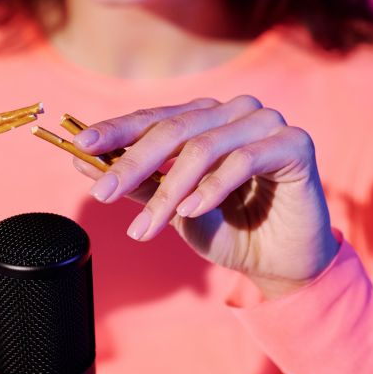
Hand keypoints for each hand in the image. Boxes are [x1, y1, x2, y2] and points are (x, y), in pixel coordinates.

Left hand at [71, 97, 339, 298]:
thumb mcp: (173, 208)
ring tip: (147, 227)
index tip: (79, 145)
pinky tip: (191, 212)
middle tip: (103, 193)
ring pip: (203, 148)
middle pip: (172, 130)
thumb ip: (138, 182)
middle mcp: (233, 111)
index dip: (115, 130)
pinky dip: (210, 188)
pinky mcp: (293, 143)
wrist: (282, 262)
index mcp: (205, 118)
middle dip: (132, 164)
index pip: (153, 118)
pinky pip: (242, 160)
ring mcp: (265, 122)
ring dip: (169, 191)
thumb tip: (82, 162)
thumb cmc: (229, 229)